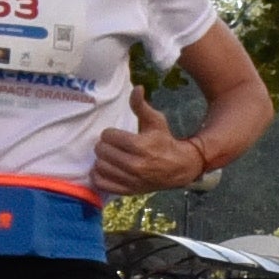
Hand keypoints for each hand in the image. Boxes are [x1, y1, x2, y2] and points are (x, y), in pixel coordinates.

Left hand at [92, 87, 207, 194]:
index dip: (110, 133)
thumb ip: (141, 106)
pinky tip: (106, 169)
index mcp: (140, 146)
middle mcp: (135, 165)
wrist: (179, 168)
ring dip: (102, 160)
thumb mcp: (156, 121)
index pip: (108, 136)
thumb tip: (137, 88)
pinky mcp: (128, 191)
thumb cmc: (164, 141)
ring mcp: (131, 180)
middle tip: (112, 146)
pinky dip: (99, 175)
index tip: (116, 135)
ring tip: (110, 157)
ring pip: (99, 166)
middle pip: (101, 151)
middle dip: (104, 146)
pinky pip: (101, 183)